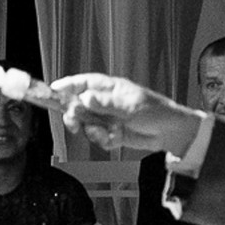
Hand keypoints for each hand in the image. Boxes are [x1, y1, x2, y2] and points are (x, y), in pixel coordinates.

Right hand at [49, 73, 203, 154]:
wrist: (171, 133)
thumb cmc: (155, 112)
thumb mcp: (129, 105)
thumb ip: (105, 103)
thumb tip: (84, 97)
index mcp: (109, 89)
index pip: (82, 83)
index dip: (66, 85)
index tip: (53, 90)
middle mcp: (105, 102)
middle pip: (78, 106)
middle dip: (74, 116)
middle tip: (75, 124)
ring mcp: (107, 118)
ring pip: (86, 125)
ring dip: (92, 132)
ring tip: (106, 133)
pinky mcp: (111, 132)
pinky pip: (97, 138)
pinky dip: (104, 141)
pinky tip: (115, 139)